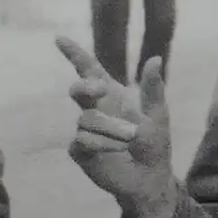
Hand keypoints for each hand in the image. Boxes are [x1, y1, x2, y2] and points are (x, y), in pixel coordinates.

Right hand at [56, 37, 180, 217]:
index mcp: (112, 96)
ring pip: (86, 120)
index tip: (59, 40)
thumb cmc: (154, 144)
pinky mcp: (80, 151)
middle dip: (85, 87)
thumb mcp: (158, 116)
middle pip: (77, 90)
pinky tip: (115, 150)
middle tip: (100, 89)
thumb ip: (153, 89)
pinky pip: (82, 141)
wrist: (149, 178)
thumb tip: (155, 59)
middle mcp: (94, 110)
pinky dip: (101, 144)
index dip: (74, 55)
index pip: (89, 71)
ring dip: (110, 129)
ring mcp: (84, 130)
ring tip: (129, 141)